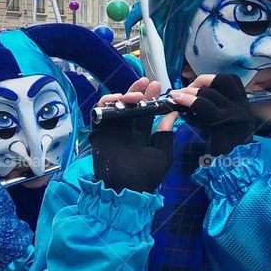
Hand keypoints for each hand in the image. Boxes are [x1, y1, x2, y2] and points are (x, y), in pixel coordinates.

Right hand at [91, 77, 175, 193]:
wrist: (125, 188)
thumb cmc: (146, 175)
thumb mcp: (163, 154)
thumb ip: (166, 134)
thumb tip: (172, 115)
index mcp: (140, 137)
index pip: (145, 113)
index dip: (150, 99)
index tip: (158, 87)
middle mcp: (125, 132)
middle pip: (130, 106)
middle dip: (138, 91)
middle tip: (146, 82)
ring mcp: (111, 130)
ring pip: (116, 106)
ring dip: (124, 95)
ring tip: (135, 95)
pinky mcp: (98, 131)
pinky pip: (99, 112)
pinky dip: (106, 102)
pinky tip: (118, 99)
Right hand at [168, 73, 253, 155]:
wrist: (246, 150)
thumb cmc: (224, 149)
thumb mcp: (207, 144)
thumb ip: (194, 125)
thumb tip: (179, 107)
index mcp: (225, 123)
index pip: (203, 104)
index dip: (186, 98)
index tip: (174, 97)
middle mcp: (235, 110)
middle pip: (210, 91)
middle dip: (191, 89)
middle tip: (180, 92)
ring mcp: (242, 102)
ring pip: (223, 80)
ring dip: (206, 80)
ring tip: (195, 85)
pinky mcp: (244, 97)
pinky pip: (233, 80)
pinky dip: (219, 79)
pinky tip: (209, 85)